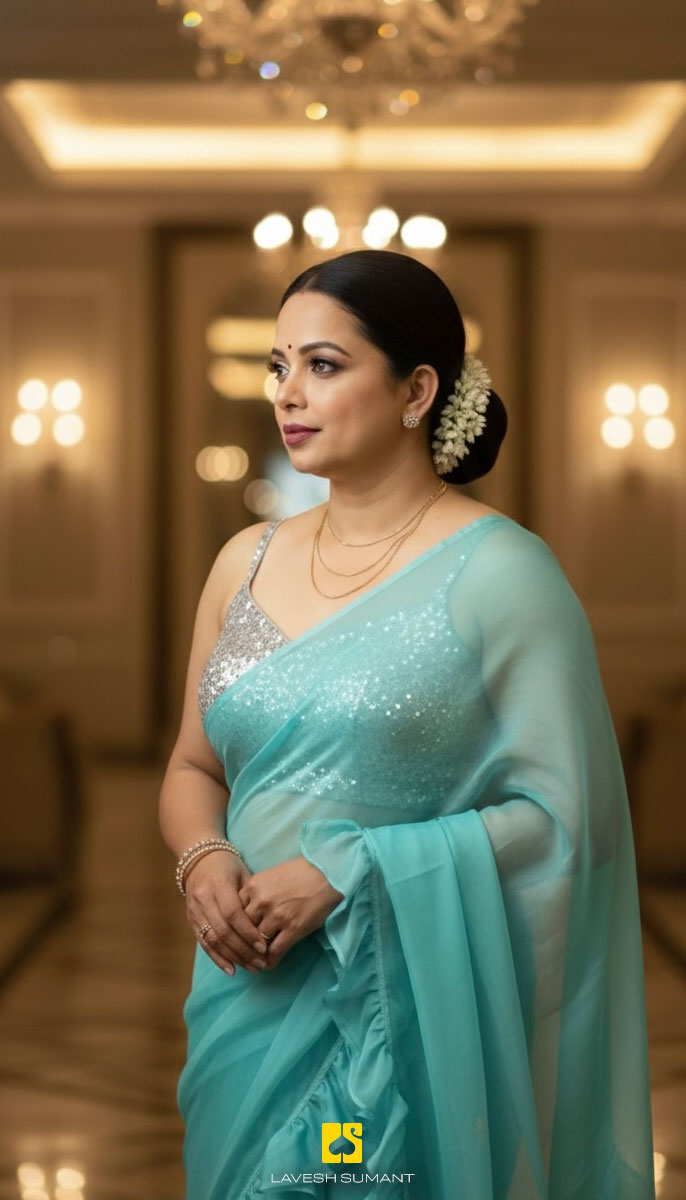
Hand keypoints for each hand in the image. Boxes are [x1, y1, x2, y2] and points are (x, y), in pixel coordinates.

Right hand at [184, 850, 270, 975]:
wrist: (199, 860)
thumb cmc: (229, 866)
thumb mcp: (243, 874)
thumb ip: (252, 897)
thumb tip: (269, 923)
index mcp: (219, 884)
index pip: (233, 914)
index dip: (248, 932)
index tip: (264, 946)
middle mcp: (204, 898)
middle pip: (223, 931)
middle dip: (243, 950)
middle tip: (261, 963)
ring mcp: (195, 910)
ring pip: (213, 940)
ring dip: (233, 957)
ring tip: (251, 968)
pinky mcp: (191, 920)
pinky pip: (203, 943)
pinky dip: (217, 958)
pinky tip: (231, 969)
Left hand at [237, 855, 343, 970]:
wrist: (327, 873)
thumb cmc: (300, 873)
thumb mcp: (270, 876)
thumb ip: (255, 893)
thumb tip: (245, 916)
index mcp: (253, 886)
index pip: (234, 913)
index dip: (235, 927)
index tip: (235, 938)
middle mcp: (261, 901)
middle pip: (243, 929)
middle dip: (243, 943)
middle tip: (242, 954)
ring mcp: (277, 915)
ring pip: (258, 943)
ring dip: (256, 955)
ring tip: (256, 962)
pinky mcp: (293, 928)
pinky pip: (275, 951)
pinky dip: (270, 961)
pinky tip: (269, 964)